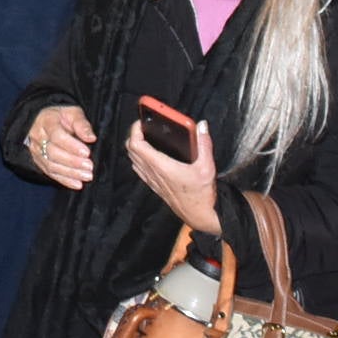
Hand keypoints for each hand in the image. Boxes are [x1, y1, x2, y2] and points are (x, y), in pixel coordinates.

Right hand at [26, 104, 97, 188]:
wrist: (40, 117)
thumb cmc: (60, 114)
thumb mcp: (72, 112)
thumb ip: (81, 124)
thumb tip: (91, 138)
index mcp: (46, 122)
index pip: (57, 136)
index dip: (72, 146)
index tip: (87, 152)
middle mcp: (38, 137)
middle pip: (53, 153)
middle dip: (73, 161)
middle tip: (89, 166)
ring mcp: (36, 150)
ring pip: (51, 165)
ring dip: (70, 173)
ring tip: (87, 176)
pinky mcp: (38, 160)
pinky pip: (50, 173)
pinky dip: (64, 180)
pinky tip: (77, 184)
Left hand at [126, 116, 221, 235]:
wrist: (200, 216)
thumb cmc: (202, 194)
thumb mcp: (207, 166)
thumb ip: (204, 144)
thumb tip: (201, 126)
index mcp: (161, 166)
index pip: (136, 144)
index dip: (135, 130)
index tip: (142, 121)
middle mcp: (152, 173)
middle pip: (130, 150)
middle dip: (134, 135)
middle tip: (145, 127)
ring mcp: (152, 181)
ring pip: (133, 160)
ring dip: (136, 147)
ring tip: (147, 138)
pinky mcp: (154, 186)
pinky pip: (139, 169)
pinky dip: (140, 158)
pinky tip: (151, 155)